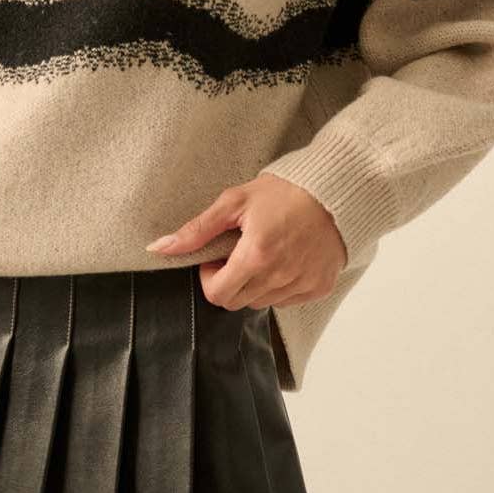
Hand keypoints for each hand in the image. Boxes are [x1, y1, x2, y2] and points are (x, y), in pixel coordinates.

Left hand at [144, 173, 348, 310]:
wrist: (335, 189)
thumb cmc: (284, 191)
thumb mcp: (234, 202)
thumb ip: (197, 230)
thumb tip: (159, 248)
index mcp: (256, 256)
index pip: (217, 295)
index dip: (209, 277)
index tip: (217, 257)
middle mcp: (280, 276)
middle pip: (237, 302)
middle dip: (229, 281)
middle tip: (238, 252)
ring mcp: (302, 285)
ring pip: (261, 302)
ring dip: (254, 284)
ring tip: (264, 251)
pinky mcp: (319, 287)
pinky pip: (287, 300)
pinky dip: (280, 285)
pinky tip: (285, 258)